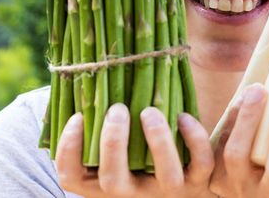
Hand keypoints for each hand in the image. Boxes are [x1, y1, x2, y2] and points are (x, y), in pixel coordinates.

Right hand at [55, 104, 215, 197]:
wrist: (184, 181)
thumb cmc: (138, 153)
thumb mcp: (115, 145)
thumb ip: (98, 123)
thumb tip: (81, 82)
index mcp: (104, 184)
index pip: (72, 179)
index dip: (68, 149)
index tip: (77, 116)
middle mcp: (133, 193)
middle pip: (113, 183)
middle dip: (113, 142)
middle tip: (117, 109)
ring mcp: (167, 190)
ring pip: (165, 176)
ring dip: (158, 141)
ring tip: (149, 111)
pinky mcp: (198, 182)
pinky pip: (200, 165)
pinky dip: (194, 139)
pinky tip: (183, 115)